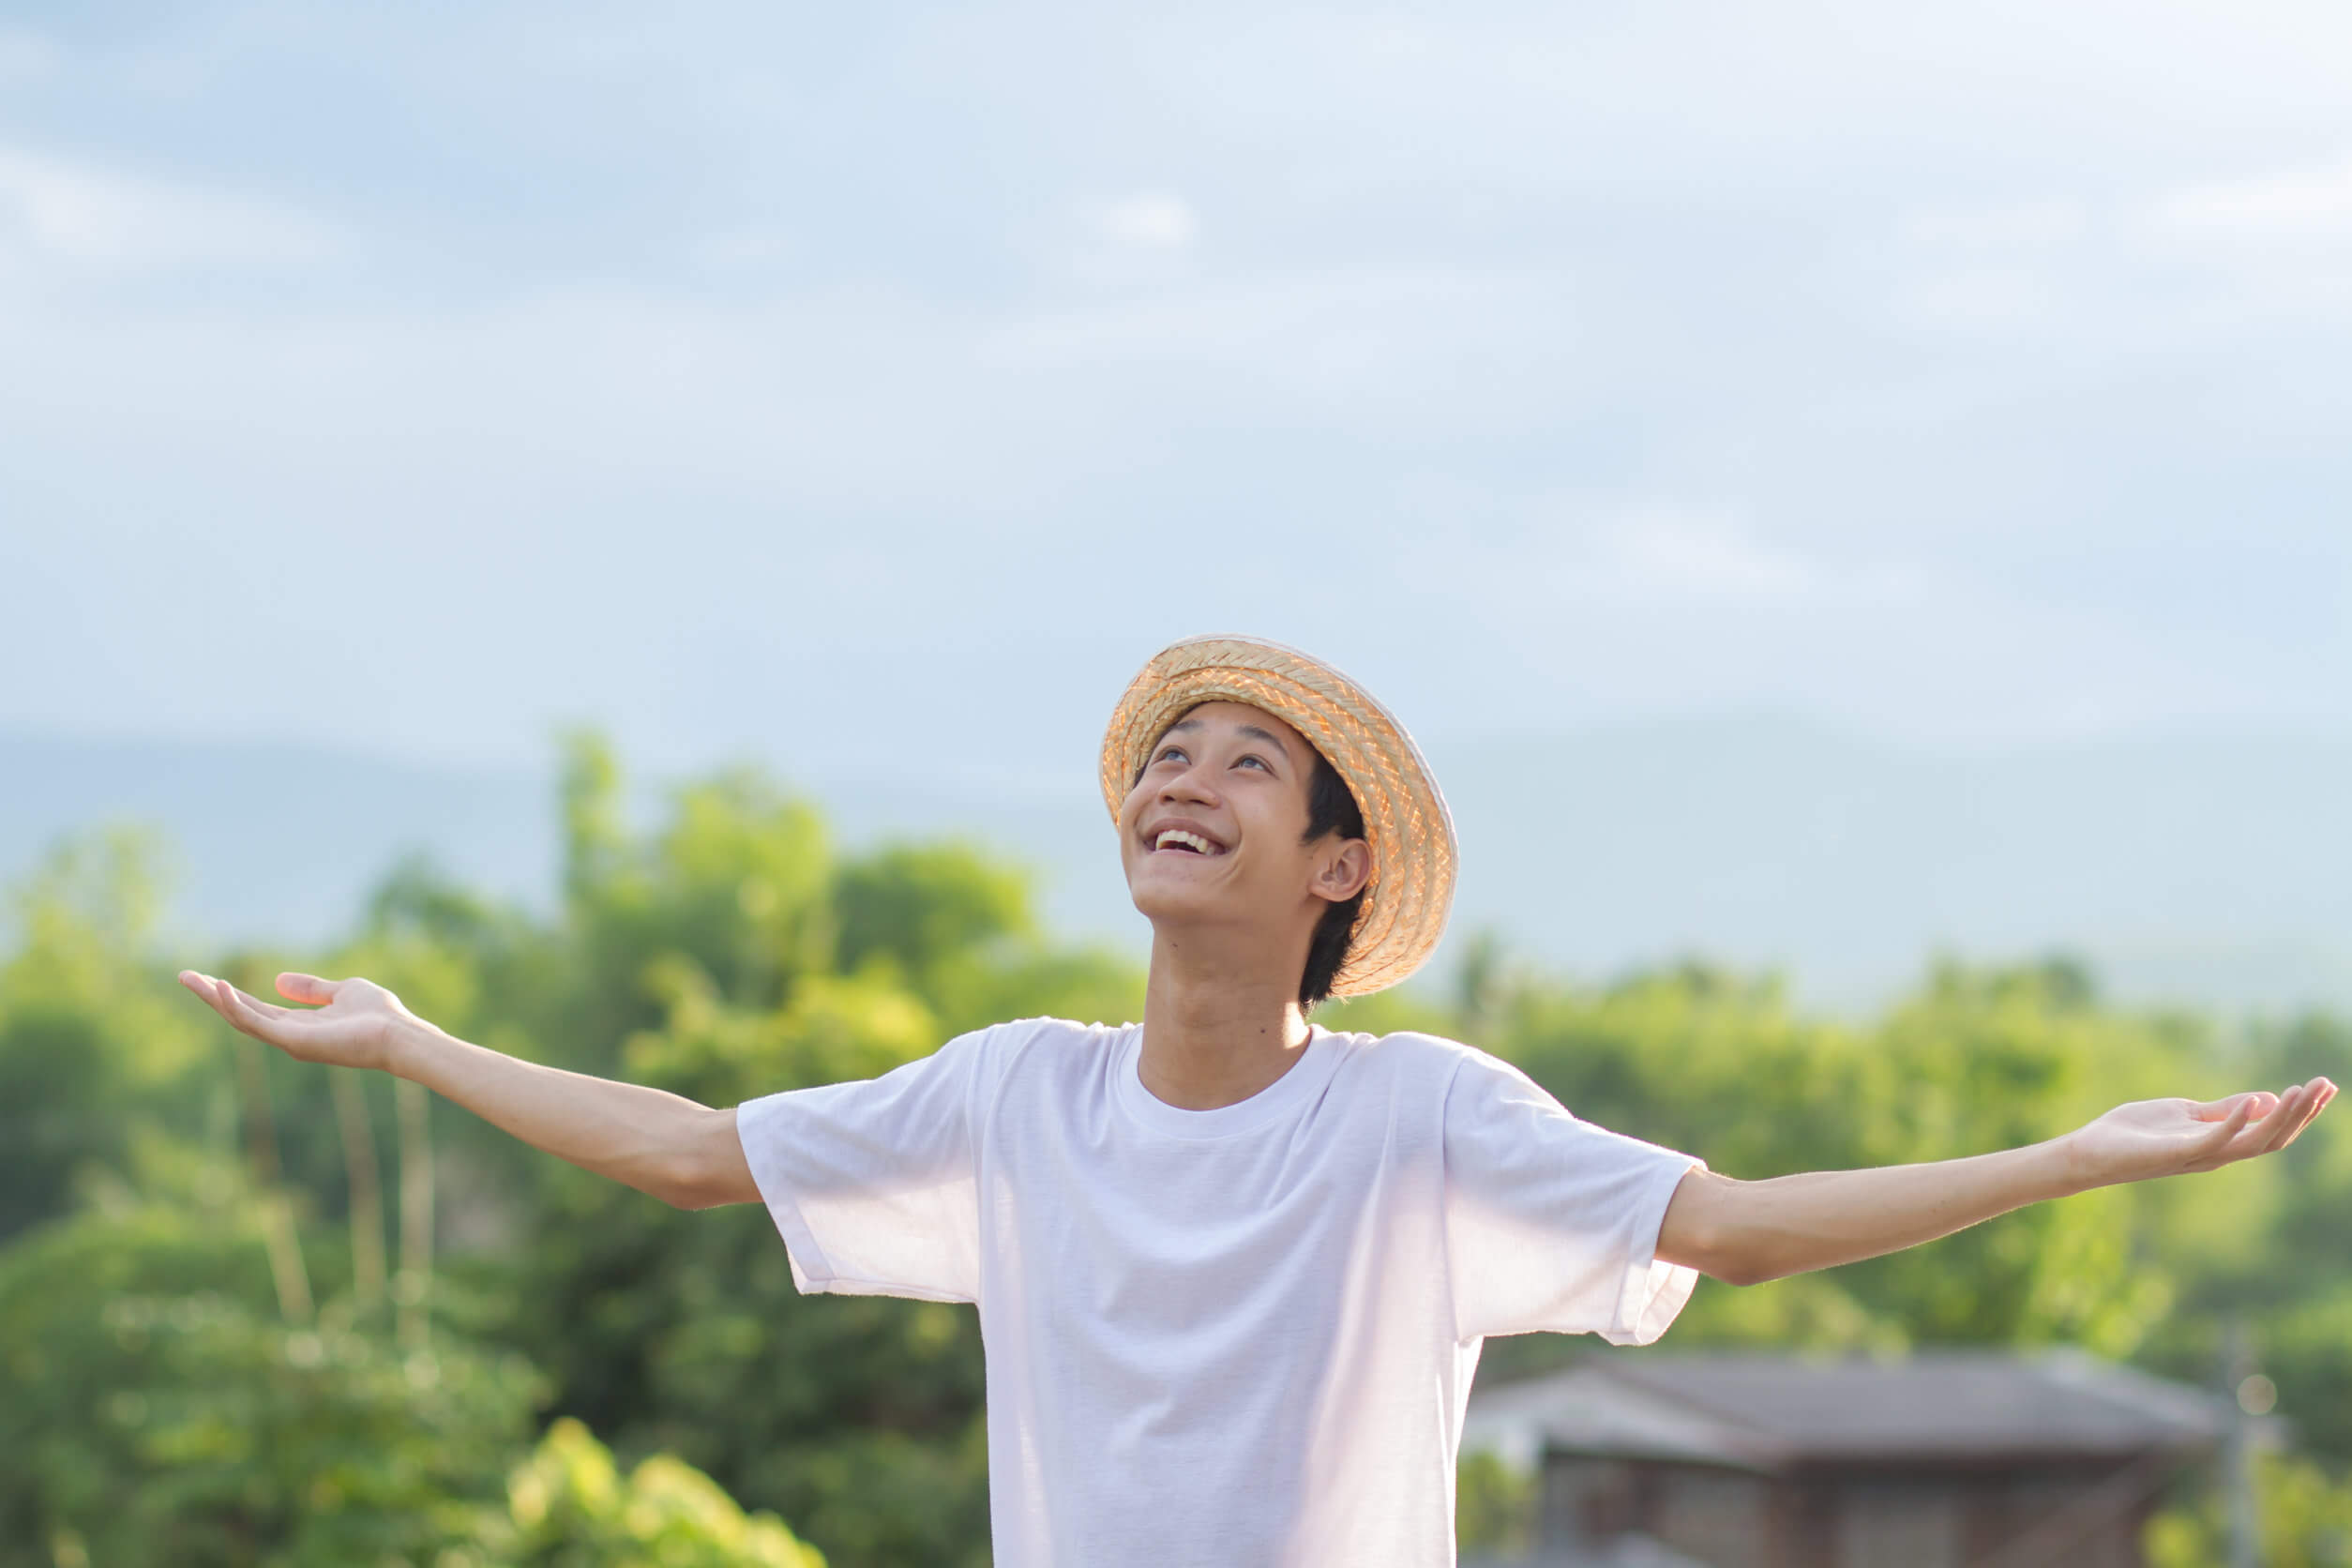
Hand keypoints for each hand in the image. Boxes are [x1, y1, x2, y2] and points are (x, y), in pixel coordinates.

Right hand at [177, 970, 424, 1073]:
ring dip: (214, 998)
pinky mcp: (294, 1041)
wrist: (399, 1035)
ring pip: (241, 1019)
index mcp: (299, 1024)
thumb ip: (311, 988)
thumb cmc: (378, 1016)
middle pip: (240, 1014)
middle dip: (211, 995)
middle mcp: (289, 1036)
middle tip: (183, 976)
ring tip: (190, 978)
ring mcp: (289, 1041)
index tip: (207, 977)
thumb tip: (278, 979)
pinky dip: (235, 1006)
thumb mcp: (341, 991)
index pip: (256, 1008)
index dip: (231, 994)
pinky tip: (220, 987)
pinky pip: (256, 1023)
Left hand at [2065, 1076, 2337, 1187]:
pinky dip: (2237, 1122)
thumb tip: (2267, 1100)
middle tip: (2327, 1086)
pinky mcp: (2177, 1153)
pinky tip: (2255, 1101)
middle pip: (2274, 1138)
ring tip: (2303, 1091)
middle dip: (2303, 1113)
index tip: (2324, 1086)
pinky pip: (2215, 1141)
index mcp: (2221, 1143)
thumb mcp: (2185, 1113)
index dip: (2301, 1111)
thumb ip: (2223, 1110)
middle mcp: (2218, 1154)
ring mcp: (2199, 1156)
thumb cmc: (2135, 1133)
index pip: (2272, 1130)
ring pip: (2255, 1143)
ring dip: (2282, 1117)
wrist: (2091, 1150)